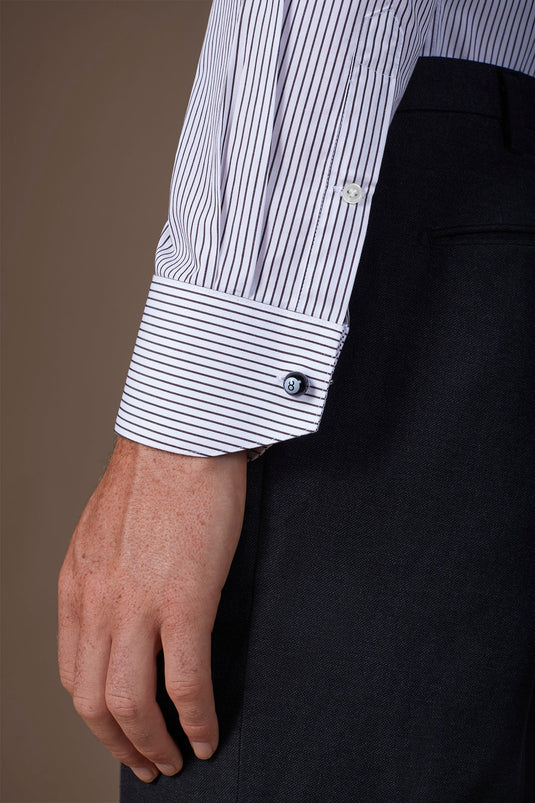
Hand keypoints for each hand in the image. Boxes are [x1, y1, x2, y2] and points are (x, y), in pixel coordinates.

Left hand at [58, 435, 247, 782]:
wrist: (180, 437)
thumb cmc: (154, 475)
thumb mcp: (107, 529)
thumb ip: (105, 573)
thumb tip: (127, 605)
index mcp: (77, 585)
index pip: (71, 671)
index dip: (93, 711)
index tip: (116, 727)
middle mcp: (97, 603)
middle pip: (94, 701)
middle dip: (118, 743)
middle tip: (145, 761)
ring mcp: (138, 605)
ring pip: (131, 705)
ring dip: (151, 744)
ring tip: (173, 760)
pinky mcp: (184, 601)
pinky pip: (185, 683)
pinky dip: (195, 720)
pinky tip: (208, 735)